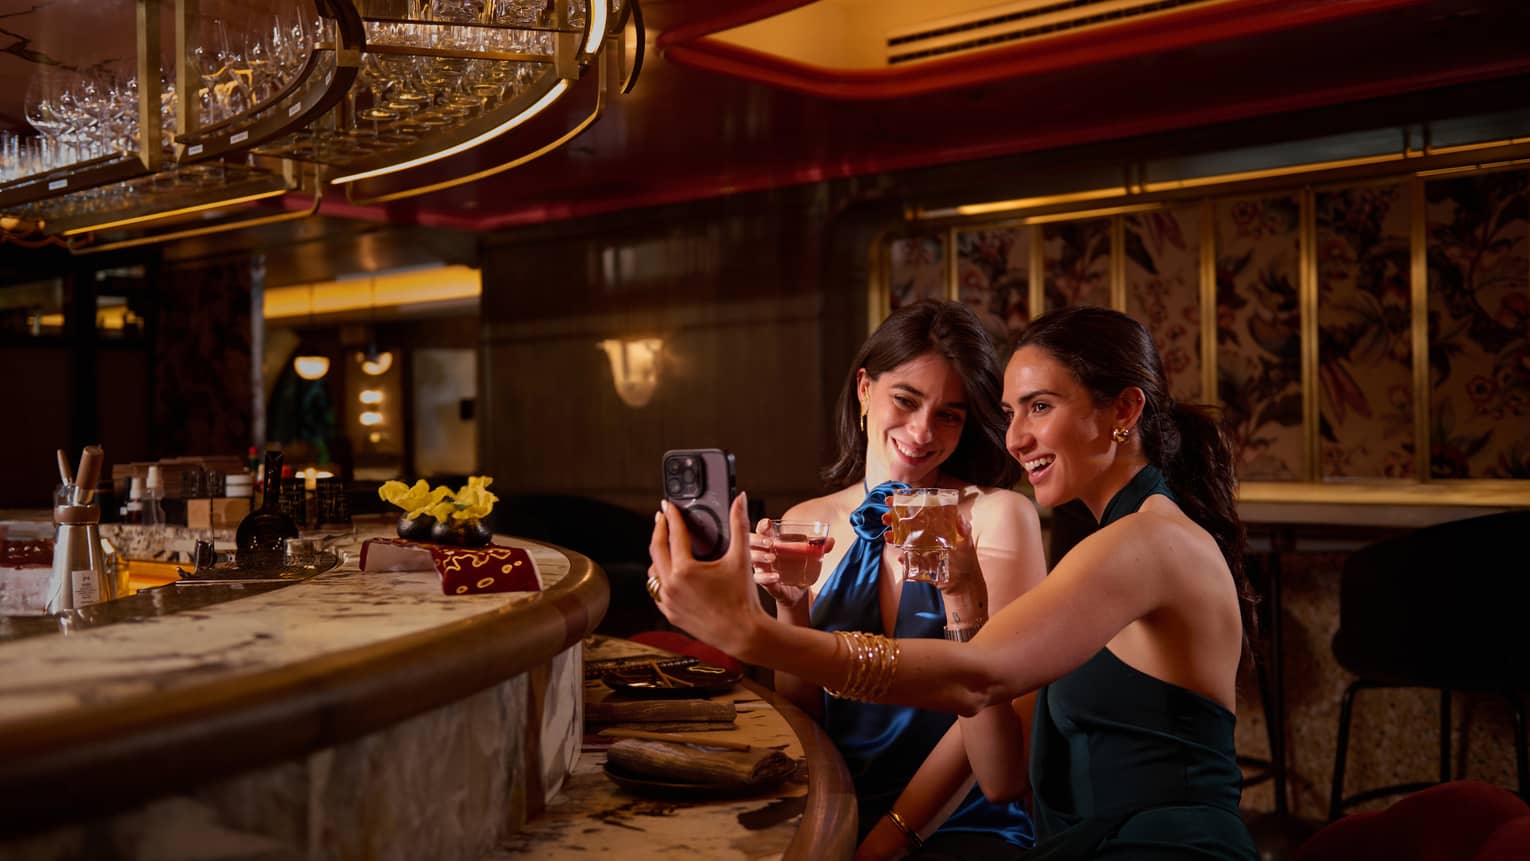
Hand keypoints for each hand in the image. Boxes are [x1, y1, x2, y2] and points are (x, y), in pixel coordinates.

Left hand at [648, 493, 765, 655]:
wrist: (743, 634)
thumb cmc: (743, 598)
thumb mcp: (741, 558)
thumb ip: (738, 525)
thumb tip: (739, 500)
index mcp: (685, 570)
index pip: (674, 534)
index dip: (671, 516)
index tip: (668, 505)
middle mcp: (671, 586)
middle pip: (656, 549)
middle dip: (659, 530)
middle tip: (662, 517)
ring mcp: (668, 601)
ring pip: (653, 572)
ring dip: (658, 556)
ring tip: (665, 544)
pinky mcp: (670, 614)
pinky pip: (657, 591)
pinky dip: (661, 578)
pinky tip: (668, 572)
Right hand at [751, 518, 830, 610]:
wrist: (798, 593)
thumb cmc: (798, 568)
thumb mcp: (809, 557)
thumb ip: (819, 548)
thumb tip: (831, 541)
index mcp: (771, 543)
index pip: (761, 530)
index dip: (762, 525)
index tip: (768, 524)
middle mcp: (762, 554)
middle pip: (749, 542)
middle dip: (757, 540)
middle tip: (770, 543)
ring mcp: (761, 568)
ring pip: (750, 559)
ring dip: (759, 557)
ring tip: (772, 558)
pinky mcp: (764, 583)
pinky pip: (758, 579)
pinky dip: (766, 577)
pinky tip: (775, 576)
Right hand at [879, 510, 981, 596]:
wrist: (964, 584)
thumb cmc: (966, 560)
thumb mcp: (966, 542)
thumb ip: (963, 529)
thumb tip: (959, 518)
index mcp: (936, 525)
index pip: (919, 509)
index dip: (906, 502)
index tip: (894, 498)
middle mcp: (926, 534)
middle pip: (906, 522)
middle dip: (893, 517)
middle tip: (885, 516)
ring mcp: (920, 548)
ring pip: (902, 538)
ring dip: (893, 535)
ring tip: (888, 535)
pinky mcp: (918, 562)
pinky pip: (906, 558)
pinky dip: (901, 557)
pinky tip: (900, 557)